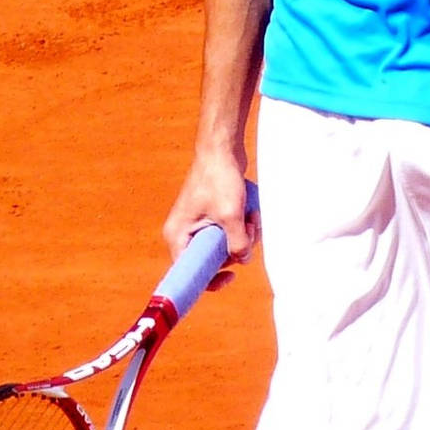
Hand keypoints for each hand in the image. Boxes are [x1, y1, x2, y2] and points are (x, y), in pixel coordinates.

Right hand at [163, 151, 258, 288]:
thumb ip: (237, 243)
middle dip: (235, 249)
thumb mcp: (230, 215)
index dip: (209, 280)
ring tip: (251, 217)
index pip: (188, 272)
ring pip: (225, 246)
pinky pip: (229, 233)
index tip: (230, 276)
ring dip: (244, 236)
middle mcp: (184, 233)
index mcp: (178, 235)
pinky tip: (251, 213)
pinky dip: (243, 227)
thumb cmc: (218, 178)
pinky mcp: (212, 217)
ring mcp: (198, 225)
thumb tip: (244, 259)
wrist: (221, 149)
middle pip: (211, 260)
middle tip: (247, 231)